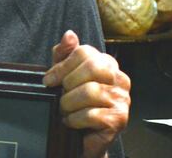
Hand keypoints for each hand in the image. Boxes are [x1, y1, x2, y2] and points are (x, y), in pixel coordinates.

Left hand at [43, 30, 130, 157]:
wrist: (81, 137)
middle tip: (61, 96)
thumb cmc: (74, 103)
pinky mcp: (119, 119)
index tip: (49, 80)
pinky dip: (74, 119)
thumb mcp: (64, 74)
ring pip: (90, 91)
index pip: (84, 52)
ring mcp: (122, 99)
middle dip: (68, 83)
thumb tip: (69, 34)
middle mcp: (119, 79)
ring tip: (66, 110)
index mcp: (107, 63)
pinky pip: (92, 114)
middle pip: (92, 67)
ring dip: (69, 104)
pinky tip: (72, 122)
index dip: (62, 66)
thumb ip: (64, 54)